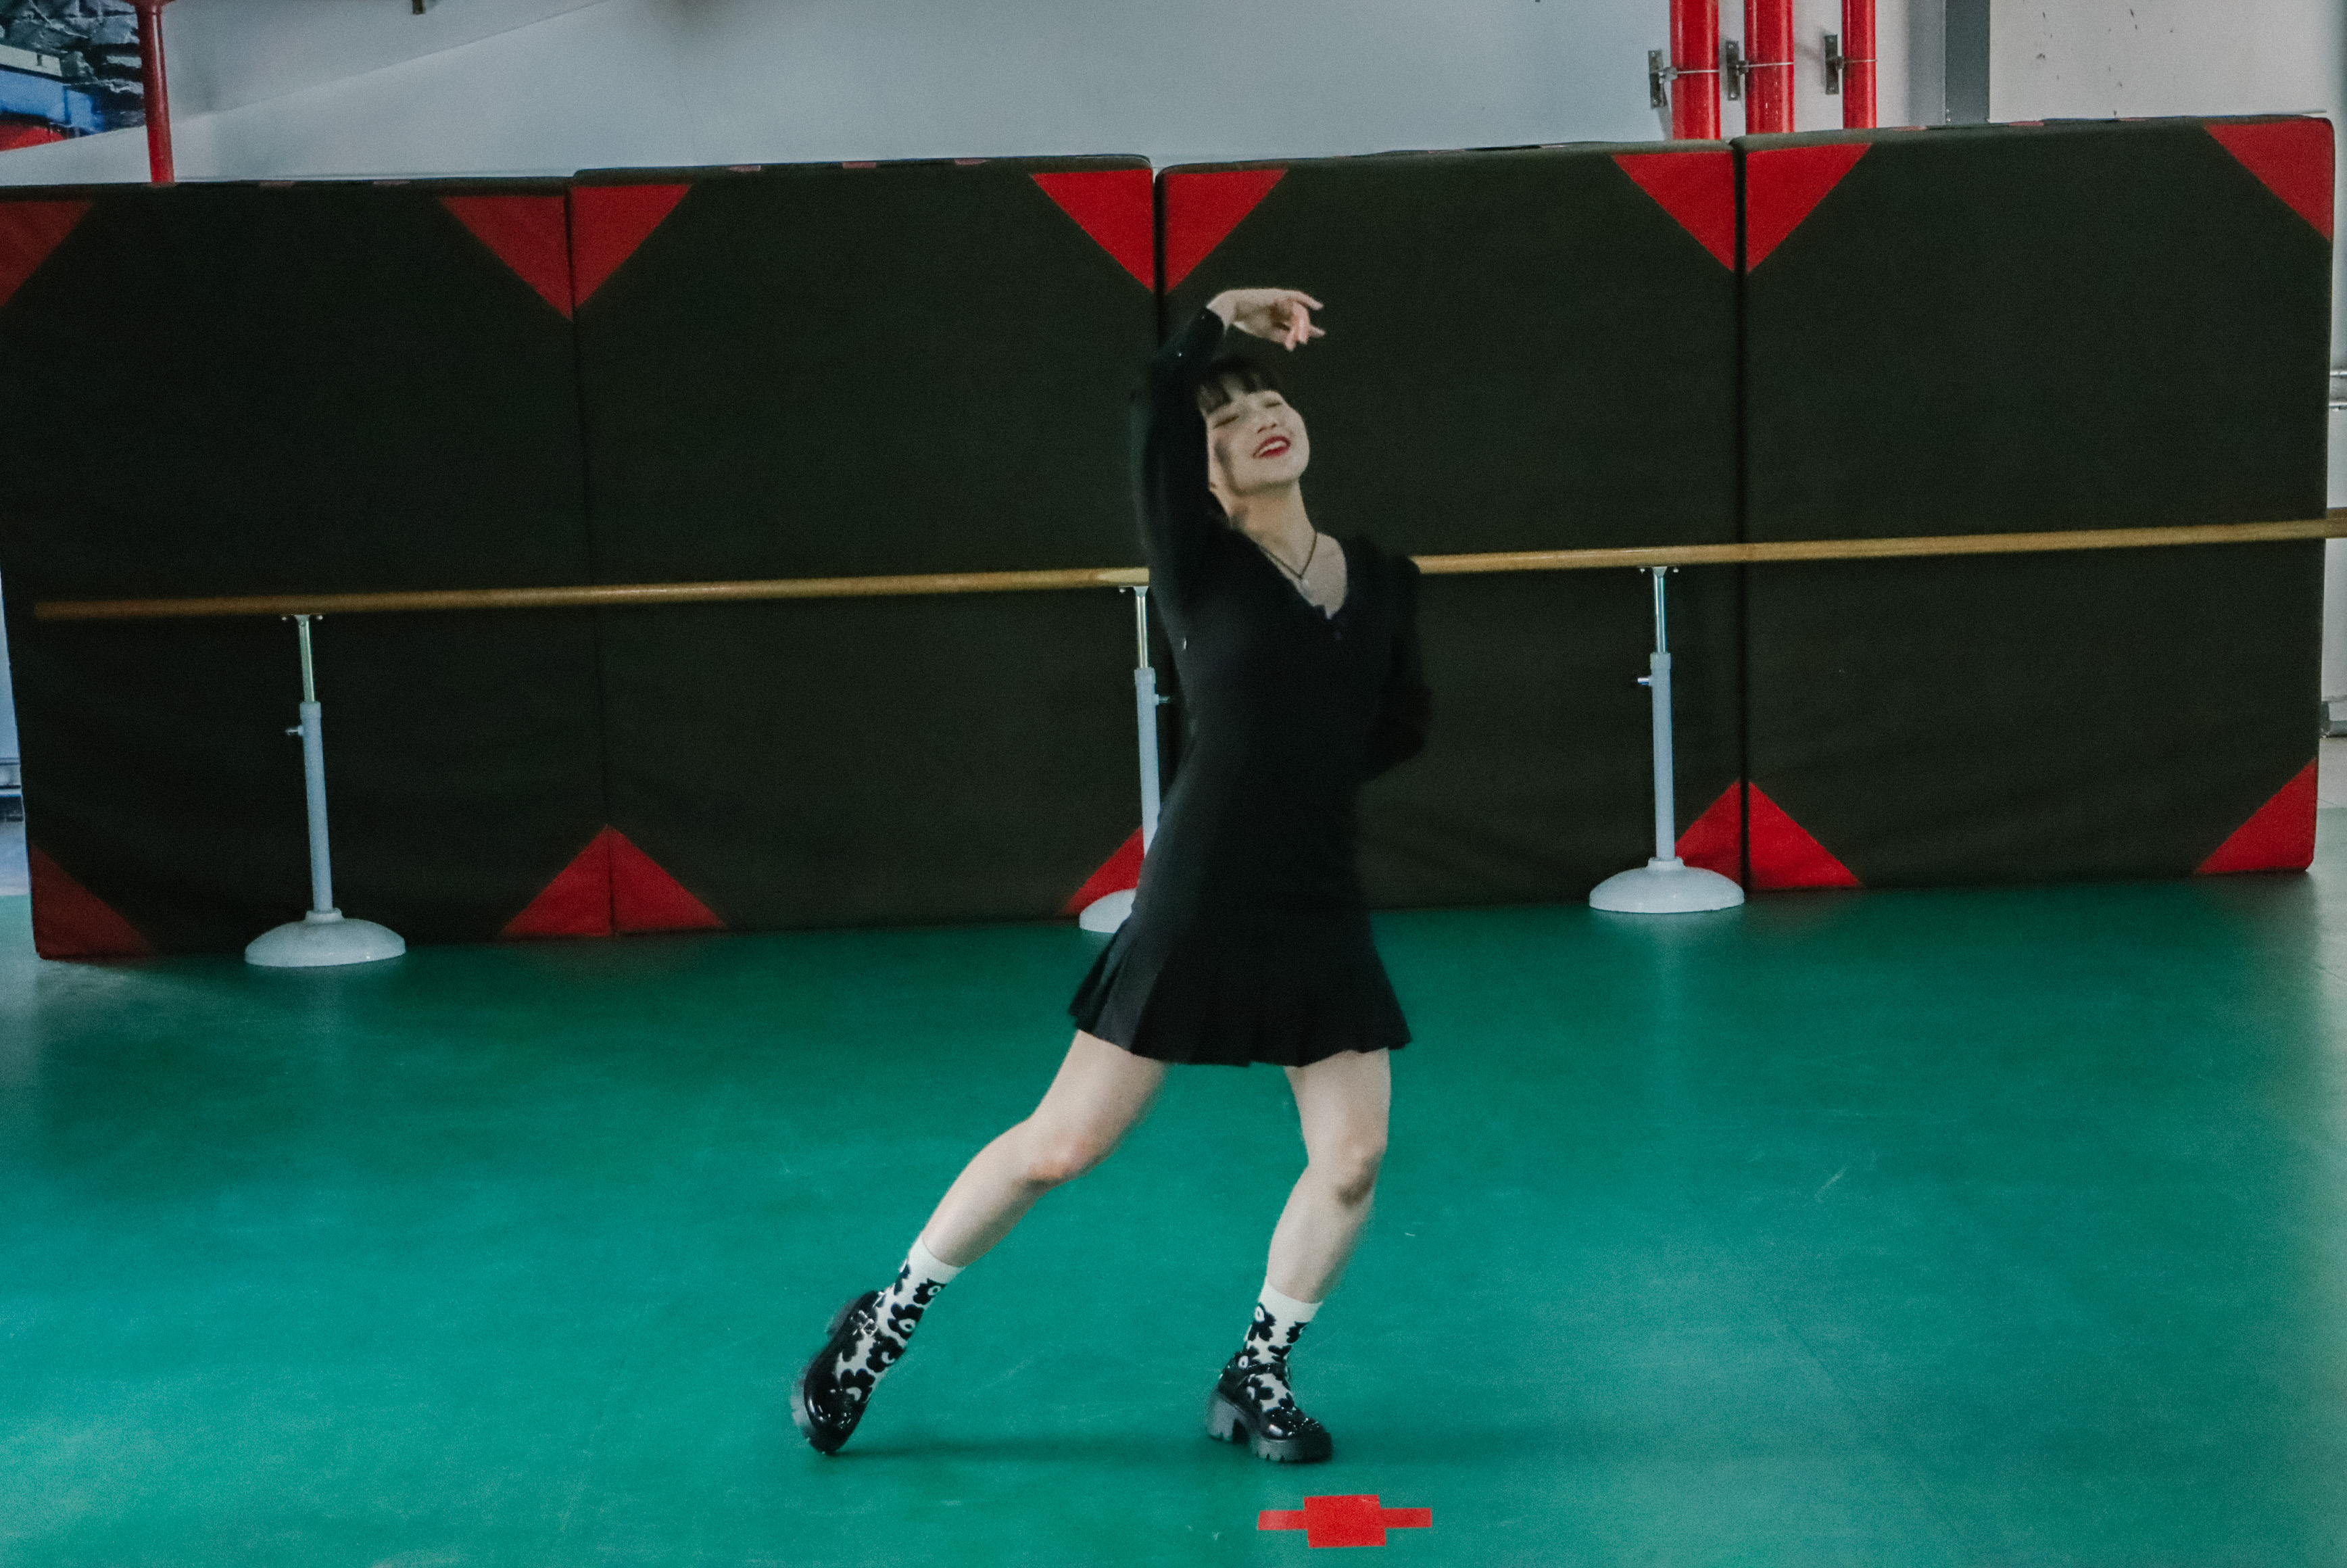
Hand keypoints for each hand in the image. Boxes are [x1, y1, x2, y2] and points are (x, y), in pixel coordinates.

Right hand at [1206, 288, 1325, 349]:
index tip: (1316, 336)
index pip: (1292, 324)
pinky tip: (1318, 307)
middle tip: (1318, 334)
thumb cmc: (1246, 321)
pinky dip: (1307, 300)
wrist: (1235, 308)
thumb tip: (1295, 342)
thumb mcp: (1267, 332)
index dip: (1304, 331)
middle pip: (1297, 318)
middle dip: (1307, 327)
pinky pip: (1297, 297)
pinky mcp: (1280, 294)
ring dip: (1302, 323)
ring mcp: (1280, 300)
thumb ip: (1281, 336)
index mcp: (1274, 317)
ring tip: (1305, 333)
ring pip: (1297, 312)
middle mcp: (1279, 308)